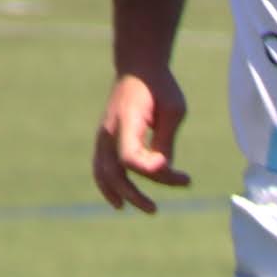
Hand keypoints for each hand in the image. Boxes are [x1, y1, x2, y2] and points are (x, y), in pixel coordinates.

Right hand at [93, 69, 189, 212]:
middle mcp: (110, 130)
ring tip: (137, 208)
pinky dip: (106, 185)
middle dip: (134, 194)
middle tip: (155, 209)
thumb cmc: (160, 88)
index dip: (151, 170)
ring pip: (103, 172)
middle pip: (114, 171)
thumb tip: (162, 170)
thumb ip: (166, 141)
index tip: (175, 170)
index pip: (130, 158)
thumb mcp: (174, 110)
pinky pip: (100, 166)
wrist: (138, 66)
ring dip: (119, 193)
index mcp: (127, 121)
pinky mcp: (106, 138)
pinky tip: (119, 201)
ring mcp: (105, 135)